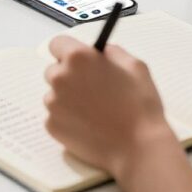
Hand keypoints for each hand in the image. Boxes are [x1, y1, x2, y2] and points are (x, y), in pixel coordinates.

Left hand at [44, 36, 176, 177]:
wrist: (137, 147)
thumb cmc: (139, 107)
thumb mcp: (135, 66)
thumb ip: (113, 52)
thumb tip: (102, 51)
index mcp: (79, 58)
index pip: (57, 43)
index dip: (69, 51)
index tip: (77, 59)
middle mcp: (60, 78)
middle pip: (54, 70)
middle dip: (69, 75)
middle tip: (91, 87)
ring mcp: (53, 104)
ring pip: (55, 94)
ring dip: (69, 98)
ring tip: (95, 109)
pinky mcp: (52, 126)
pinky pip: (56, 116)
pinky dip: (68, 118)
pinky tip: (90, 124)